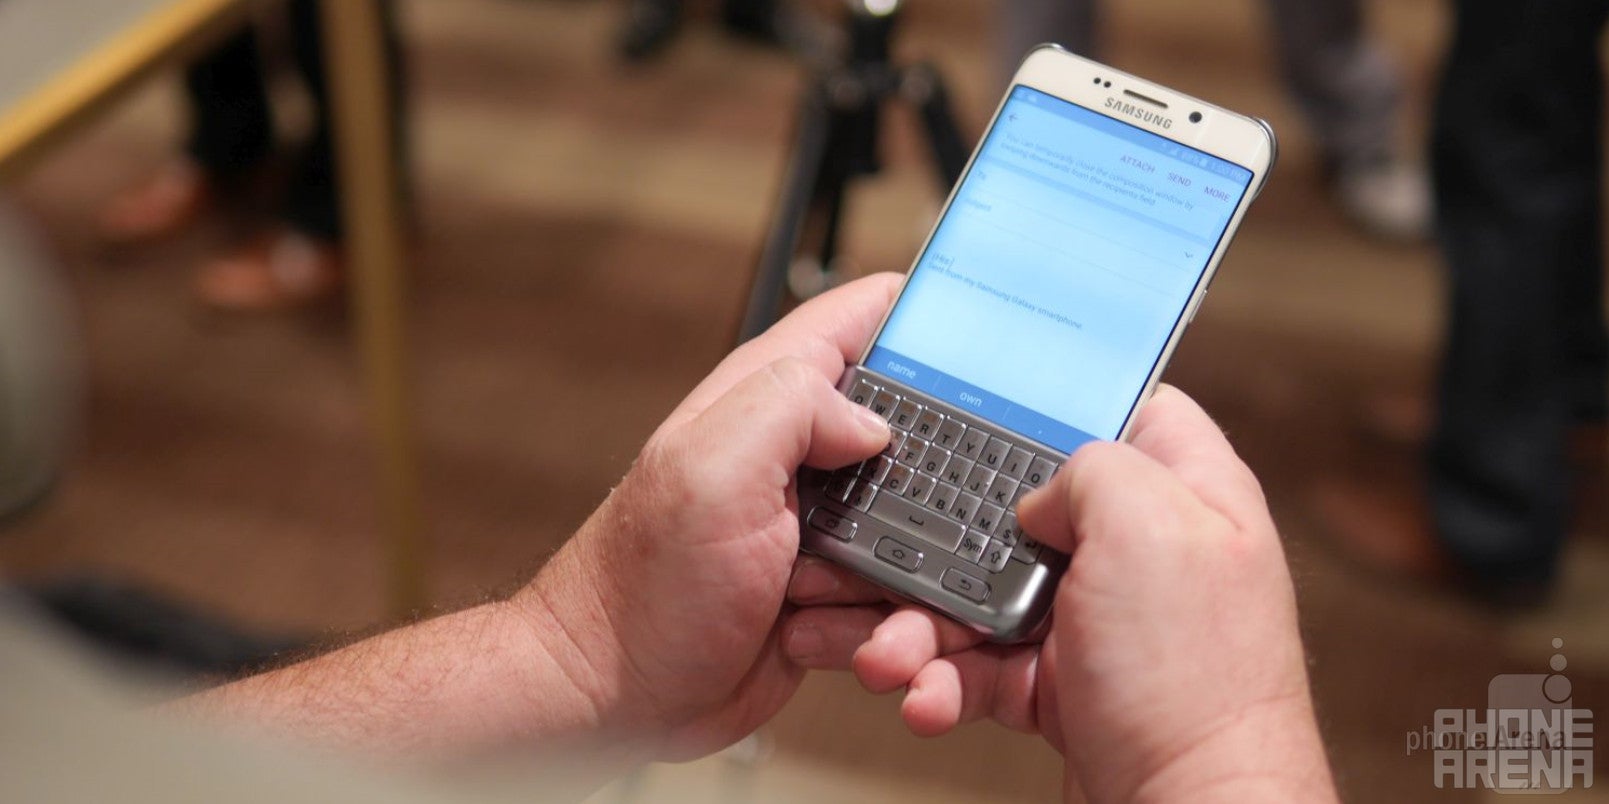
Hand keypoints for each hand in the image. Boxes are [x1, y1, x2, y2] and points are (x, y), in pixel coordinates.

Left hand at [510, 273, 901, 760]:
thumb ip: (792, 407)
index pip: (862, 317)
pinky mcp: (832, 592)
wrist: (614, 695)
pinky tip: (829, 637)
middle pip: (916, 435)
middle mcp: (799, 454)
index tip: (993, 338)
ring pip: (919, 530)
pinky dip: (884, 628)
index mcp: (768, 398)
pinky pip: (900, 601)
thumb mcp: (711, 471)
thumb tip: (875, 419)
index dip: (928, 313)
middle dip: (936, 483)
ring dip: (903, 577)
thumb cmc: (641, 588)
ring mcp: (818, 525)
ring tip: (834, 600)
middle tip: (907, 522)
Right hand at [781, 386, 1334, 801]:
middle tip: (882, 549)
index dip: (1057, 401)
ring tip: (885, 653)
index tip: (983, 400)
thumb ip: (1090, 470)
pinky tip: (924, 696)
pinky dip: (940, 682)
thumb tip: (1037, 498)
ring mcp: (1099, 624)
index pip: (1127, 409)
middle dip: (941, 538)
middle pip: (1020, 510)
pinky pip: (978, 667)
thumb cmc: (1198, 684)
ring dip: (918, 625)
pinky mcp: (1060, 685)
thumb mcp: (1149, 526)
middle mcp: (1142, 553)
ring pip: (982, 595)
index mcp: (1185, 493)